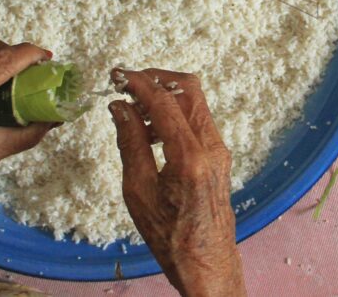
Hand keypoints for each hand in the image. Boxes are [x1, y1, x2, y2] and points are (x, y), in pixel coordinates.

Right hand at [109, 69, 245, 296]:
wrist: (206, 263)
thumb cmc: (170, 237)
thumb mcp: (139, 191)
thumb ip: (130, 143)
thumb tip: (120, 107)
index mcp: (190, 156)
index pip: (165, 102)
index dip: (139, 82)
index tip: (118, 74)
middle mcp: (211, 146)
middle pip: (189, 89)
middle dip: (157, 79)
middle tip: (128, 83)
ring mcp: (219, 150)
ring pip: (194, 102)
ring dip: (164, 96)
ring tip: (134, 109)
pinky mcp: (218, 156)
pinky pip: (196, 120)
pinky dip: (173, 113)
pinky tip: (150, 128)